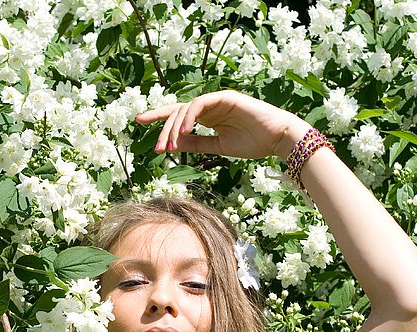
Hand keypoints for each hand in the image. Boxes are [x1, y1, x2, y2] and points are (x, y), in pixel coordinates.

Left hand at [135, 89, 311, 160]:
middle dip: (163, 130)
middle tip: (157, 149)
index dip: (158, 117)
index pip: (178, 114)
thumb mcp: (218, 147)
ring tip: (170, 146)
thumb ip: (197, 143)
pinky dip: (189, 117)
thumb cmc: (253, 143)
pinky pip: (200, 104)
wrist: (277, 139)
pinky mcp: (226, 97)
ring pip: (186, 108)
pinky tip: (184, 131)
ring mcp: (217, 100)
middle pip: (177, 112)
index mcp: (208, 117)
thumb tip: (174, 144)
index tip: (139, 121)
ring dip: (174, 127)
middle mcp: (210, 106)